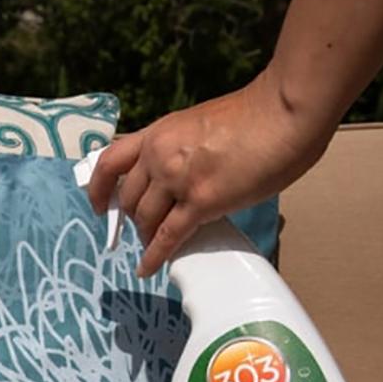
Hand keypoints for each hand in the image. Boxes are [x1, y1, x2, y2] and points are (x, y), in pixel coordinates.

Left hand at [87, 69, 334, 276]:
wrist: (284, 112)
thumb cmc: (258, 115)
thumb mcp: (201, 124)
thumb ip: (183, 147)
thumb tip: (183, 175)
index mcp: (159, 132)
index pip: (110, 161)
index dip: (99, 189)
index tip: (98, 205)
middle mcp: (160, 155)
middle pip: (128, 198)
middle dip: (131, 219)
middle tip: (141, 231)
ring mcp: (177, 179)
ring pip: (144, 219)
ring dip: (146, 237)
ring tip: (153, 247)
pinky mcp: (200, 202)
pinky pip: (167, 237)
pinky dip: (155, 257)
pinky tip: (149, 269)